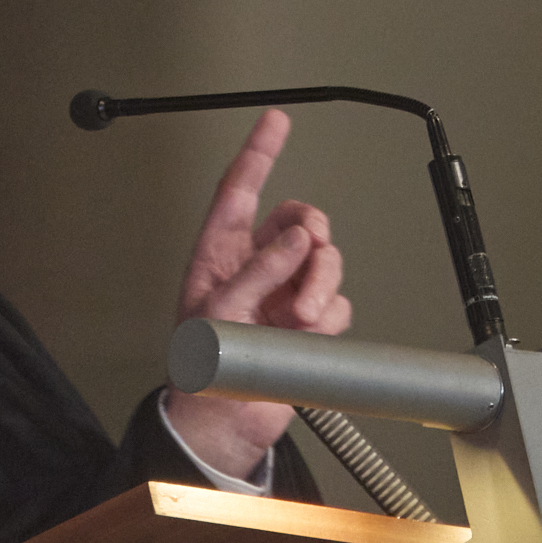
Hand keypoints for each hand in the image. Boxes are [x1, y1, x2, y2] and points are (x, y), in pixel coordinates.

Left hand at [163, 109, 350, 479]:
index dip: (259, 153)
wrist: (227, 421)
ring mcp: (284, 295)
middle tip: (307, 255)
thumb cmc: (205, 368)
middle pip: (300, 222)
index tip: (275, 121)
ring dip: (321, 283)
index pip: (241, 190)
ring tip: (299, 317)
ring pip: (325, 261)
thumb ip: (257, 272)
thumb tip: (293, 240)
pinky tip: (308, 335)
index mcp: (219, 254)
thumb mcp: (219, 313)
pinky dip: (329, 316)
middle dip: (311, 236)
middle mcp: (255, 268)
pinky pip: (337, 302)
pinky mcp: (308, 323)